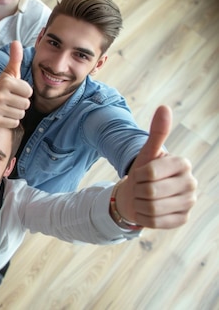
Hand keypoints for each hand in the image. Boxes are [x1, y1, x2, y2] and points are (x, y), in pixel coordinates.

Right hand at [0, 41, 31, 127]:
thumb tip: (16, 42)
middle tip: (12, 100)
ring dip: (17, 112)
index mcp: (6, 82)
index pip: (29, 92)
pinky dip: (12, 120)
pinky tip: (5, 114)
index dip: (24, 92)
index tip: (15, 91)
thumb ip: (15, 58)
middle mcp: (0, 95)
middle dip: (21, 103)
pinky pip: (15, 123)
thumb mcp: (9, 73)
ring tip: (8, 106)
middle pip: (26, 104)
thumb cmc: (3, 87)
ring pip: (21, 114)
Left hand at [116, 105, 196, 228]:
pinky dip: (144, 216)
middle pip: (150, 191)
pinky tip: (147, 210)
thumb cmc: (143, 172)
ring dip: (139, 204)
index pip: (150, 172)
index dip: (138, 175)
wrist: (139, 195)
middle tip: (140, 188)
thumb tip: (164, 107)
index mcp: (183, 164)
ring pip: (152, 208)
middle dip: (137, 190)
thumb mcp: (147, 153)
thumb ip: (157, 132)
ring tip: (143, 198)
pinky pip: (155, 221)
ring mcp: (189, 203)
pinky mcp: (183, 219)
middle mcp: (191, 183)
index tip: (140, 174)